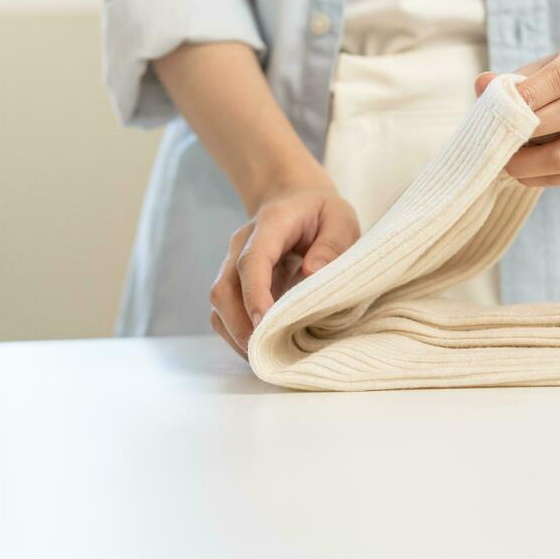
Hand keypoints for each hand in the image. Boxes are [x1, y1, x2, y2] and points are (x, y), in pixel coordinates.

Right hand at [209, 176, 359, 358]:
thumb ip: (333, 243)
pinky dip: (237, 334)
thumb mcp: (340, 218)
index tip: (264, 322)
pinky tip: (261, 348)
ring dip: (237, 334)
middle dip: (240, 325)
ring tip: (265, 358)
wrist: (293, 200)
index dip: (254, 293)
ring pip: (219, 304)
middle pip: (225, 288)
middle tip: (267, 354)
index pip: (251, 261)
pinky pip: (224, 313)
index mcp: (270, 224)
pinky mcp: (234, 284)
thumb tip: (312, 274)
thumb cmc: (321, 213)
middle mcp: (241, 245)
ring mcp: (233, 265)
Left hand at [474, 33, 559, 186]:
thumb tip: (483, 85)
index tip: (503, 107)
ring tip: (507, 162)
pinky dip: (545, 178)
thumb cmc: (553, 80)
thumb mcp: (534, 70)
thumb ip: (508, 80)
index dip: (533, 92)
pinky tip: (525, 173)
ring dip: (533, 162)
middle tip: (500, 140)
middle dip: (532, 129)